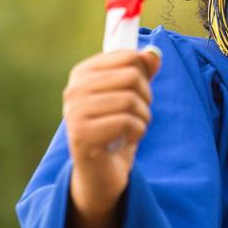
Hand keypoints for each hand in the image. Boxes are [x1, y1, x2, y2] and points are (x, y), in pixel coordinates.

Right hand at [63, 45, 161, 218]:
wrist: (100, 173)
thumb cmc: (116, 130)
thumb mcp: (130, 96)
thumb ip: (141, 72)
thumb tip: (154, 54)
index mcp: (82, 73)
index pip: (128, 56)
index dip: (143, 75)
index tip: (137, 92)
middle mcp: (74, 89)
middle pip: (132, 76)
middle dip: (145, 98)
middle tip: (137, 115)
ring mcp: (74, 112)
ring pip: (131, 100)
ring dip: (143, 118)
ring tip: (131, 129)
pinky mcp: (81, 136)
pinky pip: (127, 123)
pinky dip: (137, 133)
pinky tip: (125, 141)